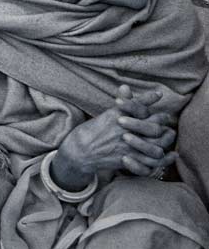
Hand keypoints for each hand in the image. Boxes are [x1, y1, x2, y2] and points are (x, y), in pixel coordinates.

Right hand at [55, 86, 176, 186]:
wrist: (79, 152)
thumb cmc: (90, 132)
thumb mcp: (105, 115)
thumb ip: (120, 102)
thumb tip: (126, 86)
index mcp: (117, 117)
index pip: (139, 106)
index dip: (150, 99)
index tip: (158, 95)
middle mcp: (125, 131)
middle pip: (153, 126)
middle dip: (162, 120)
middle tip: (166, 118)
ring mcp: (128, 146)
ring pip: (156, 144)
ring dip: (165, 140)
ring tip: (168, 134)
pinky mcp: (129, 160)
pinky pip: (151, 162)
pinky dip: (163, 159)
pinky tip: (169, 154)